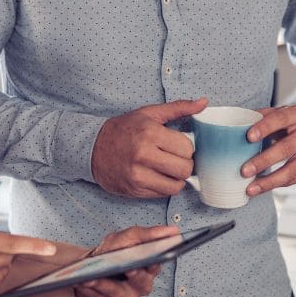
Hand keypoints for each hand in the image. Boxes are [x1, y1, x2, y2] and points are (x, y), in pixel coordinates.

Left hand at [73, 225, 179, 296]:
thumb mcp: (128, 236)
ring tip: (90, 278)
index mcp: (151, 266)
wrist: (93, 264)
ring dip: (105, 286)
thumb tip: (173, 230)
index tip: (149, 259)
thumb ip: (147, 234)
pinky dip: (93, 293)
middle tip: (126, 269)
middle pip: (142, 283)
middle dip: (133, 276)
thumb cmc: (115, 250)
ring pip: (121, 295)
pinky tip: (83, 284)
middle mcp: (143, 285)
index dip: (153, 263)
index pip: (157, 265)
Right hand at [91, 98, 207, 198]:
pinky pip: (162, 194)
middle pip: (184, 169)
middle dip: (184, 164)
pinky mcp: (134, 189)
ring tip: (167, 169)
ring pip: (176, 186)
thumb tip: (203, 102)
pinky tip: (156, 176)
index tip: (178, 146)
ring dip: (176, 178)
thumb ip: (178, 108)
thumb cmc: (123, 129)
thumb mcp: (149, 113)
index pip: (187, 148)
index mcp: (150, 133)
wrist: (92, 147)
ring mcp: (137, 175)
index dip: (186, 148)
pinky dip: (164, 186)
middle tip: (176, 159)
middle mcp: (143, 155)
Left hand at [240, 106, 295, 195]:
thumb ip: (262, 118)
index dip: (264, 128)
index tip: (248, 137)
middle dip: (264, 161)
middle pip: (286, 149)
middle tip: (244, 171)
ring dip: (270, 181)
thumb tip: (236, 127)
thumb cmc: (295, 122)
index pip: (280, 119)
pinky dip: (278, 184)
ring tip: (251, 189)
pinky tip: (264, 186)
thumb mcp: (281, 113)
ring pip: (292, 170)